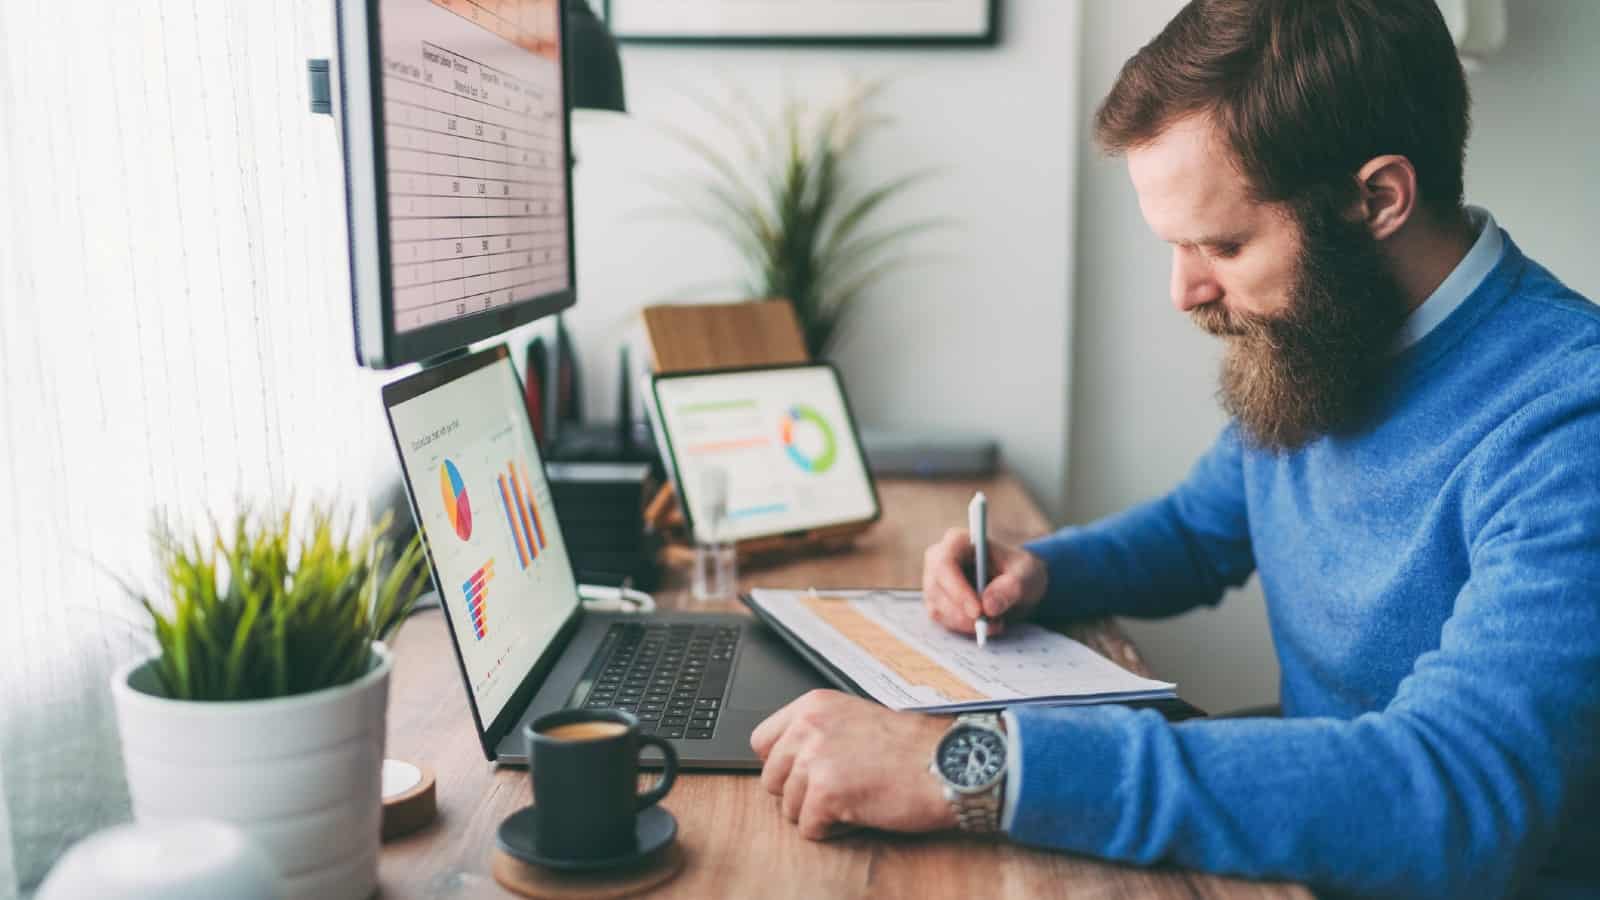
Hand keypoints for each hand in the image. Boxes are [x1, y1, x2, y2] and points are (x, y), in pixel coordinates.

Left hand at [750, 690, 955, 839]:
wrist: (948, 763)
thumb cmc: (913, 747)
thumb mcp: (856, 719)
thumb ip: (818, 732)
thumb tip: (787, 761)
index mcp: (813, 706)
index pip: (761, 741)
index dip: (783, 764)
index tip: (805, 772)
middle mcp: (808, 727)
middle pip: (771, 779)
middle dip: (801, 792)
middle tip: (839, 789)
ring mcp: (814, 759)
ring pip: (789, 807)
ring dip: (820, 812)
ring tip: (856, 798)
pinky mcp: (825, 792)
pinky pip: (808, 828)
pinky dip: (834, 830)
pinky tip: (860, 812)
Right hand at [922, 528, 1046, 637]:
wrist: (1018, 583)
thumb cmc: (1020, 571)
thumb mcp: (1027, 575)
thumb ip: (1012, 587)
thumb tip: (988, 606)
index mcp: (958, 541)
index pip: (945, 563)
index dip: (957, 588)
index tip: (978, 610)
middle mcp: (939, 559)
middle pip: (937, 588)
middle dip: (962, 612)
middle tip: (990, 624)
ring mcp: (934, 582)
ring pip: (938, 608)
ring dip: (966, 623)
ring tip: (996, 623)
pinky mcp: (937, 602)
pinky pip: (942, 620)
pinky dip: (964, 628)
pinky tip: (986, 625)